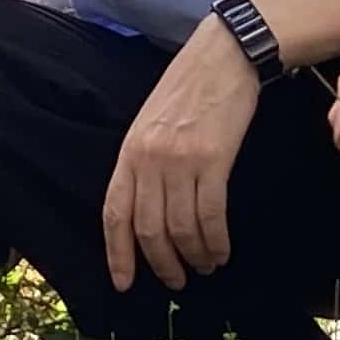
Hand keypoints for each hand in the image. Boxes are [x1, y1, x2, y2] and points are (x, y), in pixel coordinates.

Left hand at [103, 26, 260, 292]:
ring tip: (205, 266)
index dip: (118, 254)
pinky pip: (210, 215)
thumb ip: (144, 163)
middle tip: (176, 281)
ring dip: (194, 256)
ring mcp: (180, 161)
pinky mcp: (213, 160)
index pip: (115, 214)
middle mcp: (149, 160)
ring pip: (180, 229)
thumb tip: (148, 210)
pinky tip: (221, 250)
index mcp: (130, 152)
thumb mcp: (152, 123)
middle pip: (149, 229)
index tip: (124, 283)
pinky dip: (215, 241)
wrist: (224, 56)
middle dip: (162, 264)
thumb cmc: (190, 89)